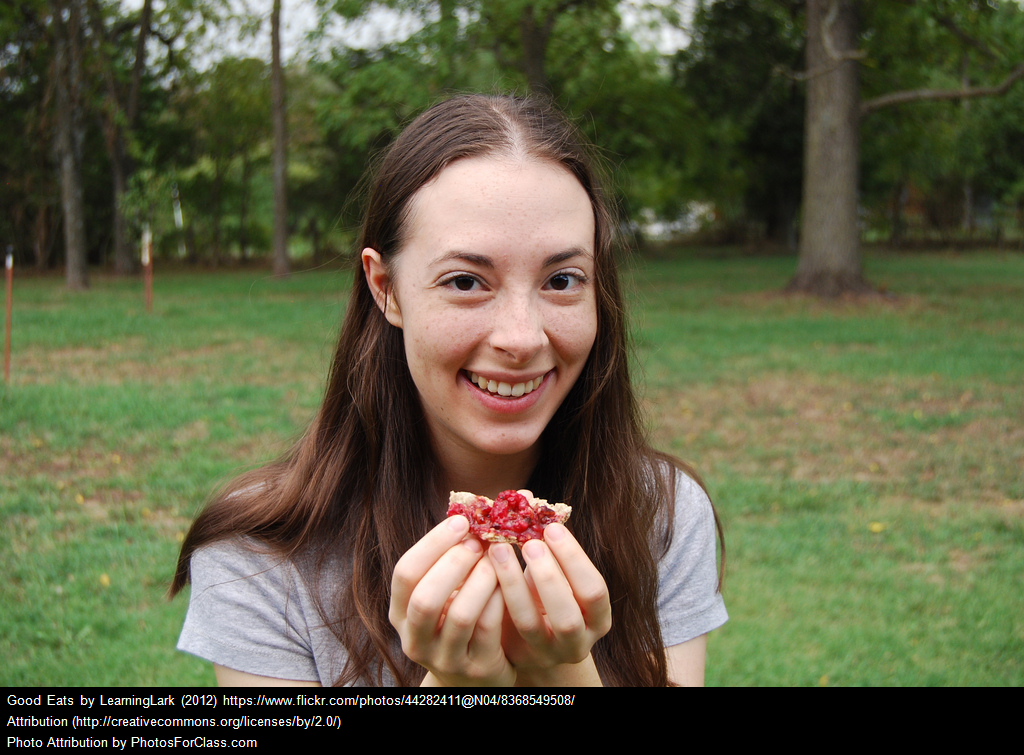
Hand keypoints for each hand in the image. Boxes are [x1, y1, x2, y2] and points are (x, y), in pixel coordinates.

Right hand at [389, 516, 515, 686]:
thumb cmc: (459, 618)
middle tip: (479, 540)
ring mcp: (444, 658)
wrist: (473, 678)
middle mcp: (414, 639)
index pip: (404, 573)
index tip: (461, 520)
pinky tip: (506, 583)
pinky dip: (498, 600)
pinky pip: (488, 629)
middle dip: (455, 563)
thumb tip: (479, 506)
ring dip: (481, 579)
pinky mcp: (476, 669)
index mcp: (400, 613)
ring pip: (461, 614)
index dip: (432, 544)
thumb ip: (451, 557)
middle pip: (426, 597)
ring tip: (495, 559)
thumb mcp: (445, 593)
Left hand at [487, 515, 610, 681]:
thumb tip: (527, 497)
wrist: (529, 642)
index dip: (574, 559)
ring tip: (499, 549)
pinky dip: (495, 597)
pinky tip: (484, 570)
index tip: (552, 528)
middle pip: (568, 614)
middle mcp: (578, 642)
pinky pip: (503, 627)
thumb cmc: (545, 597)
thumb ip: (546, 544)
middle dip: (548, 575)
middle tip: (529, 542)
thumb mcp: (554, 574)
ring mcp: (547, 654)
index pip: (594, 590)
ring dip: (514, 584)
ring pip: (532, 624)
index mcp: (597, 617)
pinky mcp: (517, 656)